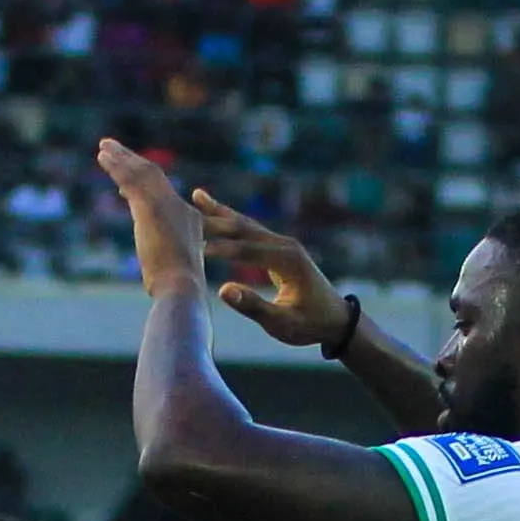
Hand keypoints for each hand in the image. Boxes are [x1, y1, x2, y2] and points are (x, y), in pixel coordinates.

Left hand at [95, 137, 206, 297]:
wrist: (182, 288)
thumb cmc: (177, 290)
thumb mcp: (172, 270)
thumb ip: (165, 263)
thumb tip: (157, 279)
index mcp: (190, 220)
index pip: (163, 193)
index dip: (142, 183)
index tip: (124, 182)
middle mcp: (180, 207)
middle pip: (153, 175)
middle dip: (131, 160)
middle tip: (111, 148)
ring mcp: (166, 205)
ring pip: (141, 172)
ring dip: (121, 158)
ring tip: (103, 147)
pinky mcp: (150, 207)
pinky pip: (131, 179)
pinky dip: (117, 167)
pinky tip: (102, 157)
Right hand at [191, 189, 341, 348]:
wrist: (335, 319)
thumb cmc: (310, 324)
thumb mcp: (282, 323)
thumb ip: (254, 306)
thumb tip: (224, 290)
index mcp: (288, 261)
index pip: (248, 251)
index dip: (223, 250)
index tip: (196, 249)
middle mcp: (285, 245)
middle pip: (245, 228)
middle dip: (216, 221)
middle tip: (185, 212)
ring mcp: (282, 243)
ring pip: (246, 224)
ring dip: (220, 212)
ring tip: (196, 196)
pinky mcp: (277, 247)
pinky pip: (250, 231)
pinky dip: (230, 220)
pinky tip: (214, 209)